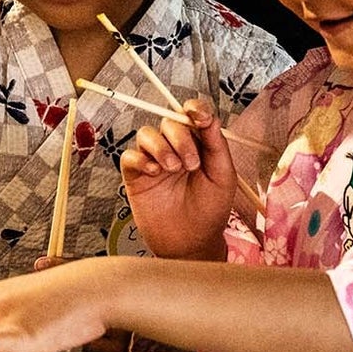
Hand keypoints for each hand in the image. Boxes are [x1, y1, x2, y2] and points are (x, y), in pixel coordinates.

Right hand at [120, 98, 234, 260]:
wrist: (192, 242)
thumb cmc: (210, 210)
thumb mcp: (223, 175)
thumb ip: (216, 144)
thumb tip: (209, 117)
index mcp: (198, 145)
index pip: (192, 115)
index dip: (194, 109)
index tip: (200, 117)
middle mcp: (174, 148)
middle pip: (169, 122)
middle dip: (180, 138)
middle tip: (191, 164)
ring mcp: (154, 161)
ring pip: (146, 134)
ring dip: (160, 147)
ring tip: (173, 169)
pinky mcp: (136, 176)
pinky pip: (129, 155)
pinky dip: (141, 160)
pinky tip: (155, 173)